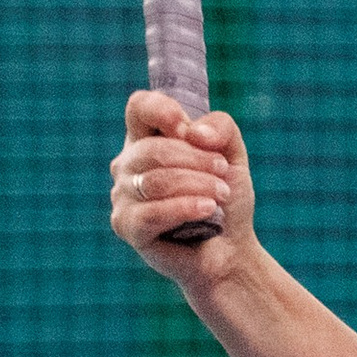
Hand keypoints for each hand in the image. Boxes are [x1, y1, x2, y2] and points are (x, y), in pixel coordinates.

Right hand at [111, 91, 256, 279]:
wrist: (231, 248)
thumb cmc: (226, 199)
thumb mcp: (233, 155)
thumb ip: (221, 128)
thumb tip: (192, 132)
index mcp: (147, 139)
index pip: (139, 107)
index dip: (162, 111)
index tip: (187, 129)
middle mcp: (128, 164)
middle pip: (152, 148)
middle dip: (196, 160)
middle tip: (224, 173)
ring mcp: (123, 195)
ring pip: (155, 180)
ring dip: (197, 185)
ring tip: (221, 195)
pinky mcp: (126, 225)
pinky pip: (151, 212)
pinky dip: (185, 208)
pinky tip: (207, 211)